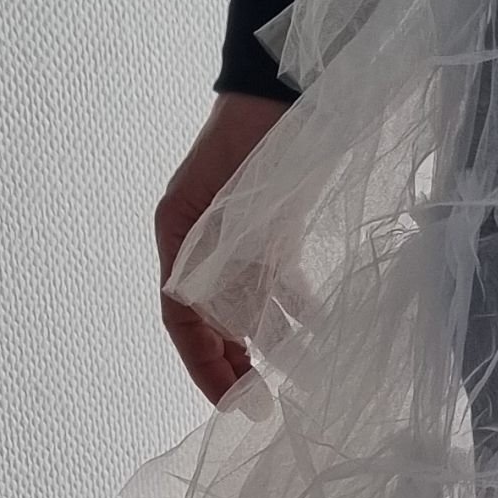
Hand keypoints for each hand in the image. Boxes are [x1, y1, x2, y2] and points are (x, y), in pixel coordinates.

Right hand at [155, 91, 287, 401]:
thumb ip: (222, 264)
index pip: (180, 321)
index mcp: (178, 240)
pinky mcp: (273, 232)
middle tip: (263, 407)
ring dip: (268, 347)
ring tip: (294, 385)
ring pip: (248, 308)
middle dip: (234, 366)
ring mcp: (238, 241)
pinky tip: (319, 336)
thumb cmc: (251, 139)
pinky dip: (298, 312)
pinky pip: (281, 284)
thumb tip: (238, 331)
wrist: (281, 90)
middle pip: (212, 322)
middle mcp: (202, 247)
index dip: (203, 365)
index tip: (232, 401)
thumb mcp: (223, 206)